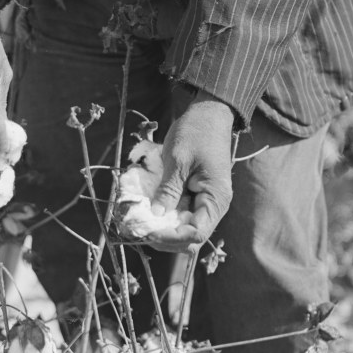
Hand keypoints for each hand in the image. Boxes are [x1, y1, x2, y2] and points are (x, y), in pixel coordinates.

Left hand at [146, 89, 234, 251]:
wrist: (208, 113)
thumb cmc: (196, 132)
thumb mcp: (178, 160)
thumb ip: (168, 189)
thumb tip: (156, 216)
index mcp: (215, 199)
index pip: (195, 234)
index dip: (170, 237)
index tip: (146, 230)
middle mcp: (212, 206)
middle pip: (188, 238)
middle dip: (163, 237)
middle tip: (137, 228)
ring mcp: (202, 202)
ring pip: (181, 229)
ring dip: (160, 228)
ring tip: (138, 221)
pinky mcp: (192, 196)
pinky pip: (178, 214)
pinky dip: (162, 216)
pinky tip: (145, 210)